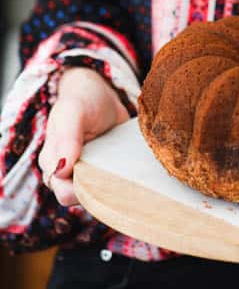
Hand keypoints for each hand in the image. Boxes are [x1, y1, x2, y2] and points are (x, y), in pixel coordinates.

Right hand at [38, 66, 129, 207]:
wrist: (100, 90)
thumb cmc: (81, 100)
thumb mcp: (73, 112)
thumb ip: (67, 138)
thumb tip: (61, 170)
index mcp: (52, 163)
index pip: (64, 193)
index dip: (81, 192)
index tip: (102, 175)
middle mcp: (69, 173)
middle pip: (85, 198)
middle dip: (103, 191)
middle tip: (121, 172)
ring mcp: (90, 171)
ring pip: (101, 193)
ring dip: (116, 187)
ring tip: (130, 170)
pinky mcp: (107, 169)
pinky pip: (115, 183)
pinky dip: (126, 180)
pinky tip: (136, 170)